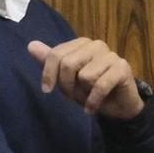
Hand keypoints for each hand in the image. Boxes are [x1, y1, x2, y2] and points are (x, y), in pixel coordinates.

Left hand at [27, 37, 144, 118]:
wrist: (118, 107)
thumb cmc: (91, 90)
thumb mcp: (66, 78)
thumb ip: (51, 61)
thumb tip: (30, 45)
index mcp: (82, 43)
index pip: (56, 54)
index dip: (49, 74)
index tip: (47, 90)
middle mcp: (97, 45)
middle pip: (68, 64)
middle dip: (67, 85)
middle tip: (73, 96)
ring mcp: (112, 56)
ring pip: (85, 76)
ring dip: (84, 93)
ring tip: (89, 97)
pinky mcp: (123, 68)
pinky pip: (100, 85)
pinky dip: (93, 101)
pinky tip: (91, 108)